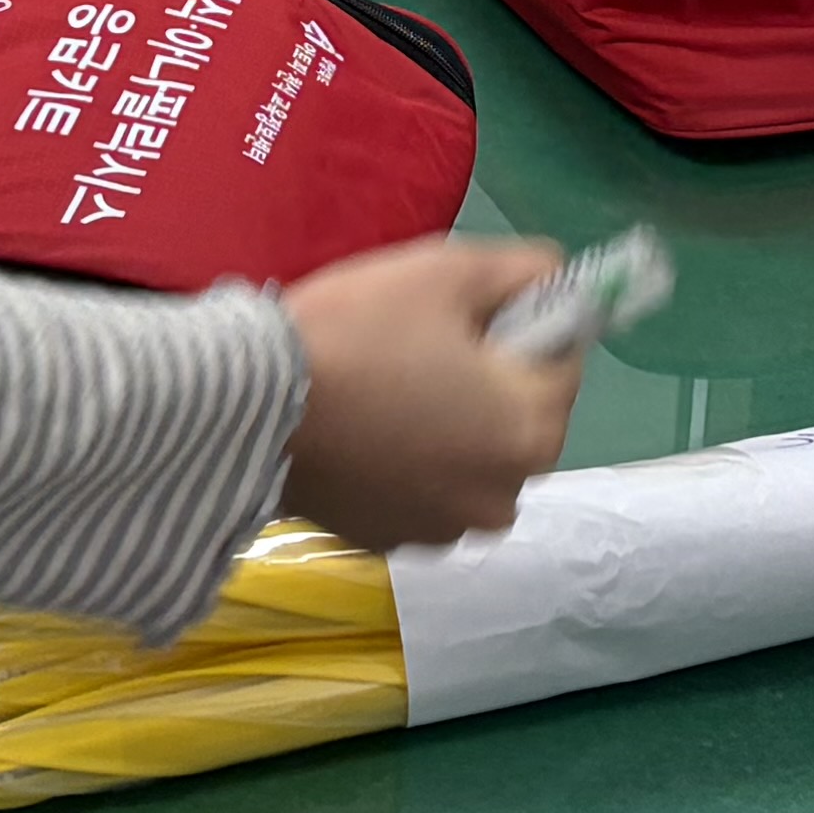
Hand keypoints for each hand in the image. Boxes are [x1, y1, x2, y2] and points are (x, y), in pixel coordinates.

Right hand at [276, 236, 577, 551]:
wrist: (251, 406)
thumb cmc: (357, 331)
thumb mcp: (446, 271)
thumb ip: (523, 270)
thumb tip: (556, 280)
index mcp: (533, 430)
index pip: (562, 358)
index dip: (521, 322)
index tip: (463, 309)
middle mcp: (505, 496)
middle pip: (520, 417)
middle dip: (488, 381)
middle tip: (419, 343)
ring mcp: (446, 529)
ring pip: (471, 459)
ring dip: (451, 429)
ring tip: (386, 389)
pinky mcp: (392, 542)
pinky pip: (423, 490)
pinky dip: (408, 464)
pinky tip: (362, 432)